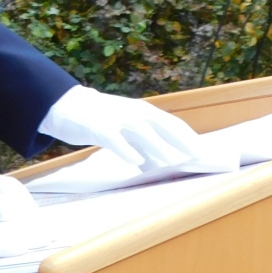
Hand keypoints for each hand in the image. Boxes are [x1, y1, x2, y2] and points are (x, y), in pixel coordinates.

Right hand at [39, 85, 205, 169]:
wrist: (65, 105)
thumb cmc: (100, 119)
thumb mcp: (125, 130)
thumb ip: (143, 146)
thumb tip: (162, 167)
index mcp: (143, 111)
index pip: (172, 123)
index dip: (190, 138)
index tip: (206, 153)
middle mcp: (133, 111)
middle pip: (163, 125)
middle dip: (182, 141)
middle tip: (198, 158)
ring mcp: (115, 117)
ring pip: (141, 131)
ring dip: (158, 146)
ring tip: (172, 162)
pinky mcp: (97, 125)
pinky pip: (113, 138)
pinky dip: (125, 149)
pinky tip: (134, 161)